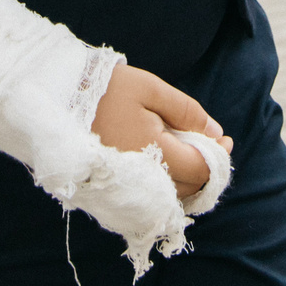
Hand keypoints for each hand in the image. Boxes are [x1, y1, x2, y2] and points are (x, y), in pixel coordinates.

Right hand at [91, 62, 229, 199]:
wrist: (60, 100)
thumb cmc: (107, 89)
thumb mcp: (151, 89)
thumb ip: (186, 111)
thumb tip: (216, 132)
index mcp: (156, 154)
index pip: (201, 170)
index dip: (219, 157)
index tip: (226, 140)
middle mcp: (144, 179)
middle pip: (190, 188)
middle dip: (206, 168)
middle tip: (209, 142)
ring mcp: (128, 188)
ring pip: (172, 195)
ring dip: (188, 177)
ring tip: (188, 149)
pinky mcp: (115, 190)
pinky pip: (151, 197)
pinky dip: (167, 184)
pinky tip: (165, 162)